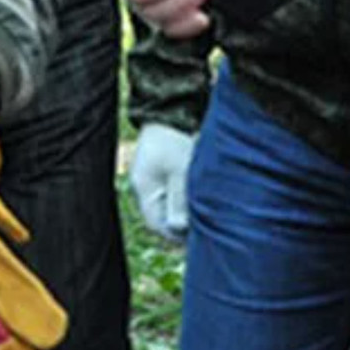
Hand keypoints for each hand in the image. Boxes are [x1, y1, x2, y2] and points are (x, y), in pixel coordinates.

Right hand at [129, 123, 195, 242]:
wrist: (171, 110)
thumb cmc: (176, 139)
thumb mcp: (181, 171)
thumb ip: (180, 200)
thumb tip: (178, 229)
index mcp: (144, 188)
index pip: (157, 225)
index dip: (177, 236)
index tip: (199, 240)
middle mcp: (143, 186)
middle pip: (161, 217)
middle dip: (182, 227)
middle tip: (205, 231)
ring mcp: (150, 178)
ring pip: (167, 205)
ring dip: (184, 212)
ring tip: (206, 215)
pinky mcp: (159, 170)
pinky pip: (170, 193)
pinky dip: (184, 199)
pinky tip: (199, 198)